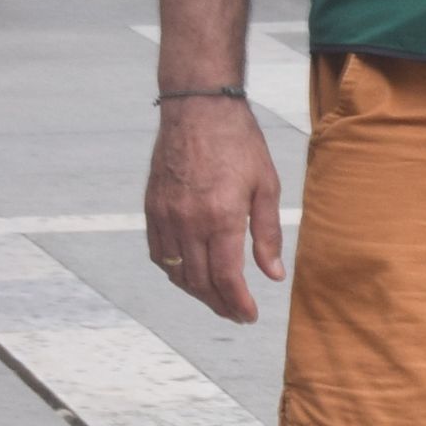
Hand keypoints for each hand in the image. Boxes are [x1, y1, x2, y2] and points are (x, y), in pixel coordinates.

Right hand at [145, 94, 286, 325]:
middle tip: (236, 314)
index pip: (227, 278)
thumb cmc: (239, 142)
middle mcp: (188, 222)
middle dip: (219, 304)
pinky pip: (158, 253)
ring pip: (176, 272)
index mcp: (221, 217)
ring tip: (217, 299)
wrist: (198, 109)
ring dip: (196, 293)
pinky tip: (190, 275)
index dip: (238, 303)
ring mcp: (166, 216)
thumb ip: (267, 234)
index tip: (249, 316)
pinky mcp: (152, 208)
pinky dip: (174, 272)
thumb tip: (273, 275)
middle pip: (200, 282)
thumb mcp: (265, 185)